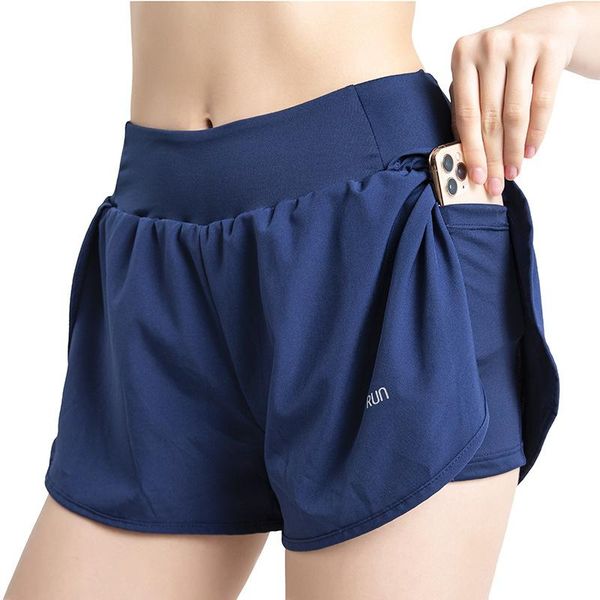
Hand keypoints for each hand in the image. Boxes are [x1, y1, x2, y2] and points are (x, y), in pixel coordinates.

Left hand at [449, 2, 580, 195]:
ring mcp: (520, 45)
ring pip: (515, 113)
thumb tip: (464, 158)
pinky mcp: (549, 49)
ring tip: (513, 171)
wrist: (544, 26)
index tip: (476, 176)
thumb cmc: (501, 62)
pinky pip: (542, 102)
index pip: (466, 114)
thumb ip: (466, 110)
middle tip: (495, 182)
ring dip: (514, 149)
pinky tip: (530, 151)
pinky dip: (536, 132)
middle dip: (493, 156)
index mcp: (462, 54)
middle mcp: (489, 46)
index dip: (471, 150)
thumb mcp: (477, 77)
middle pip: (490, 117)